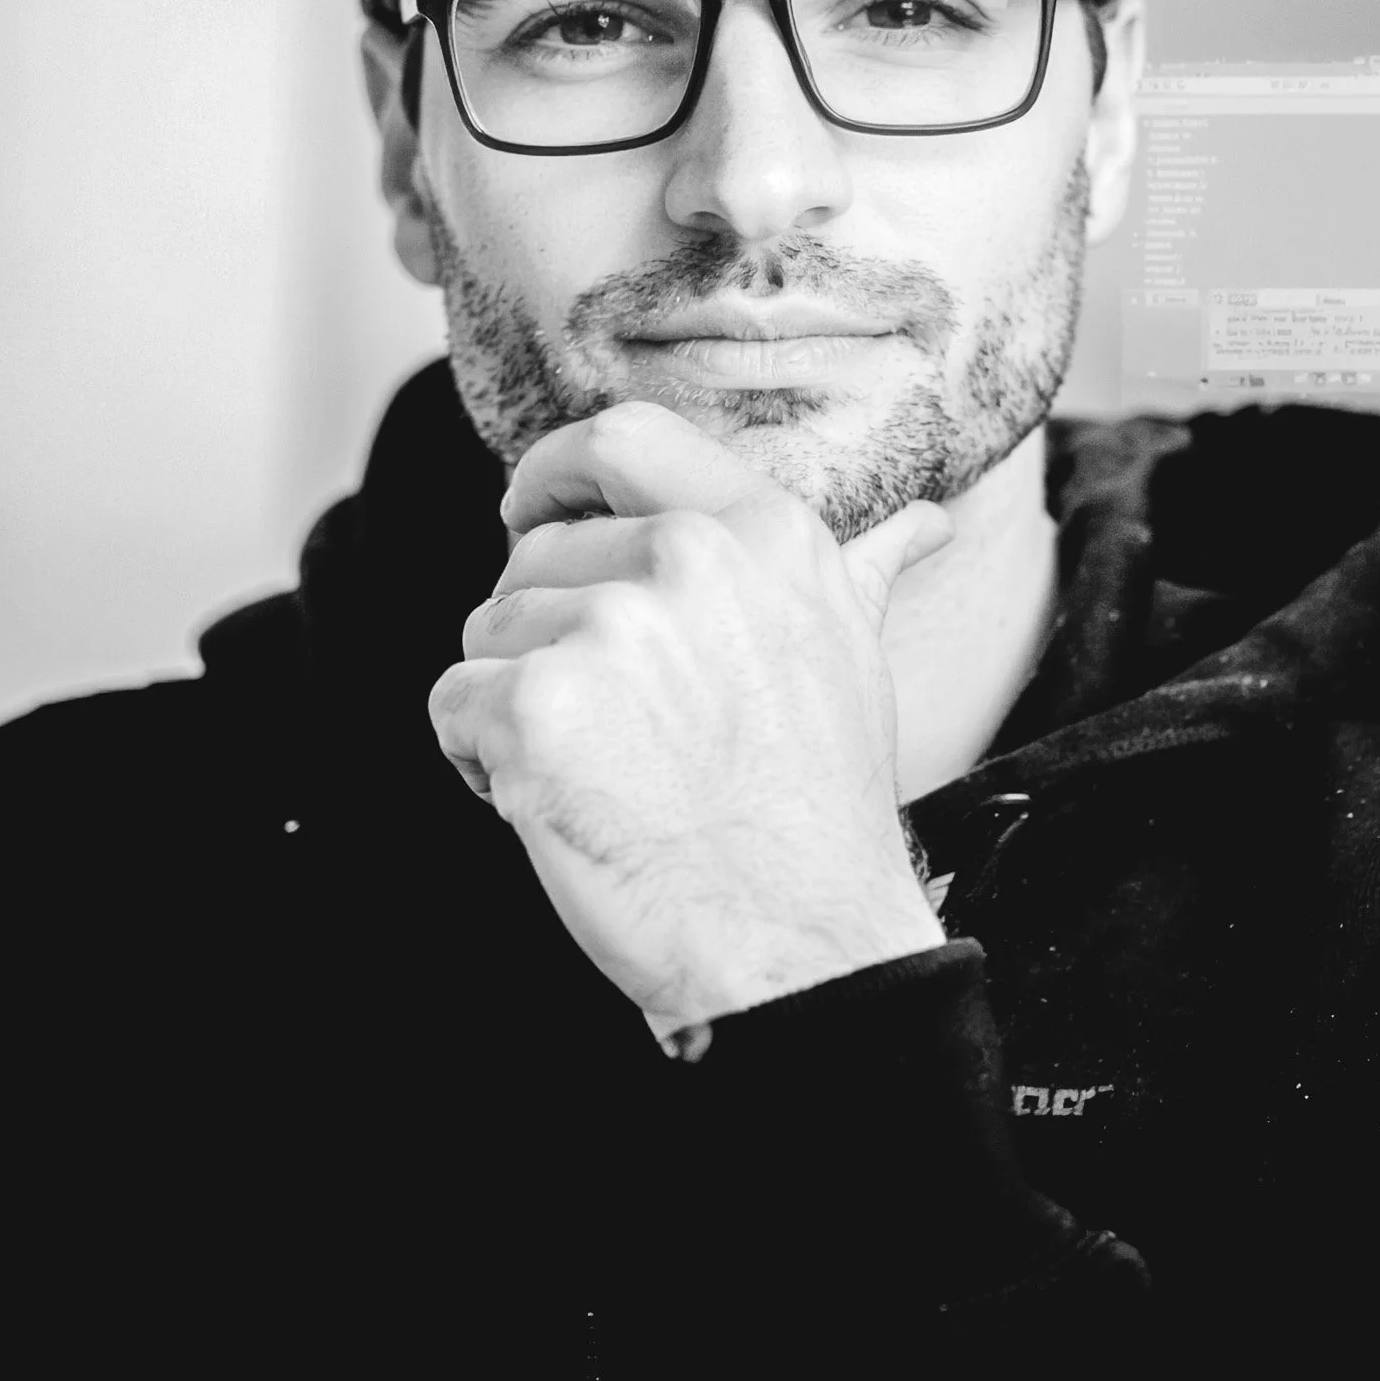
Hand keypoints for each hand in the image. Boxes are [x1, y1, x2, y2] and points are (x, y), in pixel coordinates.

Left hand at [428, 400, 952, 1038]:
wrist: (798, 943)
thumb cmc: (817, 808)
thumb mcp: (854, 656)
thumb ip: (864, 567)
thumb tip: (926, 523)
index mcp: (764, 528)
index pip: (620, 437)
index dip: (555, 470)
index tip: (532, 512)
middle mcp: (689, 557)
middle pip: (535, 554)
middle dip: (543, 635)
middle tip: (616, 726)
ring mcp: (611, 628)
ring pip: (488, 631)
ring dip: (514, 703)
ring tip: (602, 771)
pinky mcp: (537, 706)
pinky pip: (453, 703)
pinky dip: (479, 760)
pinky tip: (555, 804)